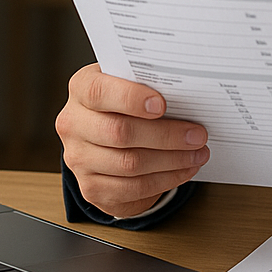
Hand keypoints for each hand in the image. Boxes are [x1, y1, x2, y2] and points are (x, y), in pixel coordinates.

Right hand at [55, 63, 209, 218]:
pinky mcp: (91, 187)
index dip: (131, 98)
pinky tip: (184, 169)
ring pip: (129, 164)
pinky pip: (133, 188)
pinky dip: (165, 180)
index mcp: (82, 89)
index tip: (162, 105)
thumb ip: (150, 84)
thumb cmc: (127, 103)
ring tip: (198, 153)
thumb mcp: (133, 84)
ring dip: (172, 160)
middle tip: (197, 135)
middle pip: (120, 132)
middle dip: (166, 135)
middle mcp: (73, 124)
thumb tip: (189, 92)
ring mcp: (78, 159)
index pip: (99, 92)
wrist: (108, 137)